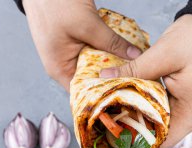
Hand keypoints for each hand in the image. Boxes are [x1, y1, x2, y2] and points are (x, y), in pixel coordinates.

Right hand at [23, 0, 141, 90]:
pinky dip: (104, 50)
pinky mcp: (73, 42)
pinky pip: (92, 51)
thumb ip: (112, 43)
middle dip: (110, 78)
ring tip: (129, 67)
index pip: (83, 92)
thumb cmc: (56, 2)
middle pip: (90, 79)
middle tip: (132, 80)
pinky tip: (120, 51)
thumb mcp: (87, 24)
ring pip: (93, 64)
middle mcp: (62, 65)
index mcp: (59, 69)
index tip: (125, 92)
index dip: (104, 93)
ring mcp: (68, 53)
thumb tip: (135, 57)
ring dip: (109, 63)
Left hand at [100, 15, 191, 147]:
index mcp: (189, 115)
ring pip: (162, 124)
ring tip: (116, 115)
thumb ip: (134, 69)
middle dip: (134, 131)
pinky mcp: (190, 102)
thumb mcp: (164, 53)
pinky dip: (151, 109)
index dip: (136, 146)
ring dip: (141, 119)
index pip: (160, 144)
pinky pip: (167, 113)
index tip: (113, 140)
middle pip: (159, 136)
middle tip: (109, 125)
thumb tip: (103, 78)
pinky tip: (133, 102)